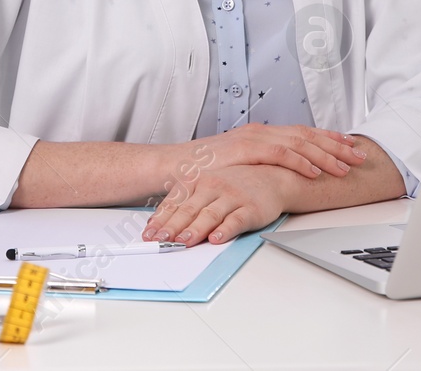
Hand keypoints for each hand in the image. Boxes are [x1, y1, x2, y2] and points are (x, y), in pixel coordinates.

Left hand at [140, 164, 292, 245]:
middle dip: (172, 227)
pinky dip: (225, 230)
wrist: (271, 177)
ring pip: (210, 215)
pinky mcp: (250, 208)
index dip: (160, 219)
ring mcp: (232, 196)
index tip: (149, 235)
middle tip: (160, 241)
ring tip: (183, 242)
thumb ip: (186, 203)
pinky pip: (236, 220)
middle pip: (189, 209)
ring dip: (195, 229)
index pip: (175, 202)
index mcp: (199, 180)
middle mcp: (213, 186)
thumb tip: (161, 224)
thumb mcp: (207, 187)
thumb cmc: (235, 184)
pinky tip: (216, 238)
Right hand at [173, 124, 364, 181]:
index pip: (302, 133)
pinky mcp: (246, 149)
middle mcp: (261, 132)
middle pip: (307, 135)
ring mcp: (254, 139)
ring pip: (299, 143)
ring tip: (345, 166)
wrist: (175, 165)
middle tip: (360, 155)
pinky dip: (301, 162)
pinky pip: (280, 155)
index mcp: (262, 134)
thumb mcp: (239, 165)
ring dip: (326, 154)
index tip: (350, 146)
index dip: (329, 139)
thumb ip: (261, 165)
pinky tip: (316, 171)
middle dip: (337, 145)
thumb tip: (285, 175)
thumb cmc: (204, 170)